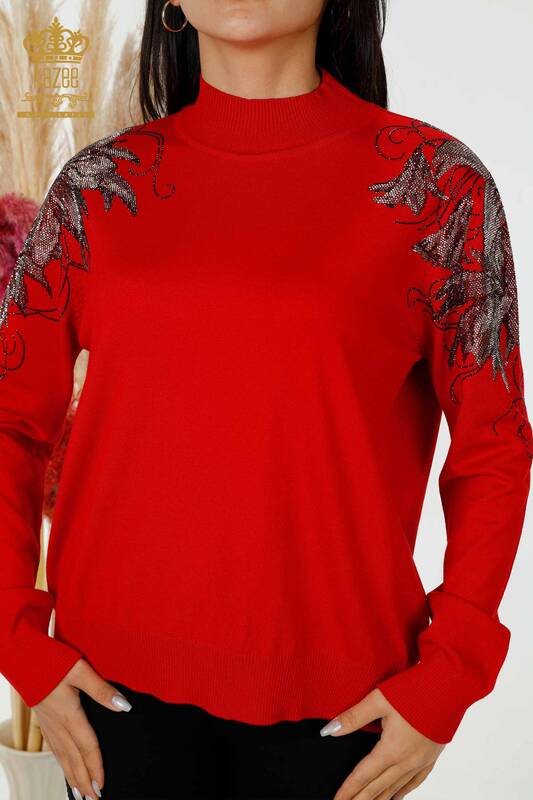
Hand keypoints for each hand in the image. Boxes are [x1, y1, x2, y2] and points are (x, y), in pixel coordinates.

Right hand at [31, 658, 132, 799]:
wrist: (23, 657)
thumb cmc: (52, 661)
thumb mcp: (80, 670)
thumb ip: (102, 689)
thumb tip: (124, 706)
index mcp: (69, 714)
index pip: (87, 747)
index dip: (95, 766)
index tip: (102, 785)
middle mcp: (58, 724)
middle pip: (73, 758)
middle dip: (84, 781)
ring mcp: (49, 724)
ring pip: (62, 757)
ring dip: (73, 776)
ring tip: (81, 794)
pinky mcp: (44, 720)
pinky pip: (54, 749)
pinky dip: (61, 763)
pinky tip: (65, 768)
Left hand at [322, 688, 445, 799]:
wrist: (451, 685)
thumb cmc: (416, 689)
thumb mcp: (379, 699)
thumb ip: (353, 717)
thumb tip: (330, 730)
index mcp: (391, 749)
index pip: (363, 776)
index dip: (348, 790)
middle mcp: (407, 760)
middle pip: (378, 787)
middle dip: (360, 799)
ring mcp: (422, 760)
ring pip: (396, 787)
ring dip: (380, 799)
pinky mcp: (432, 755)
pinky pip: (415, 781)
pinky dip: (402, 791)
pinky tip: (396, 796)